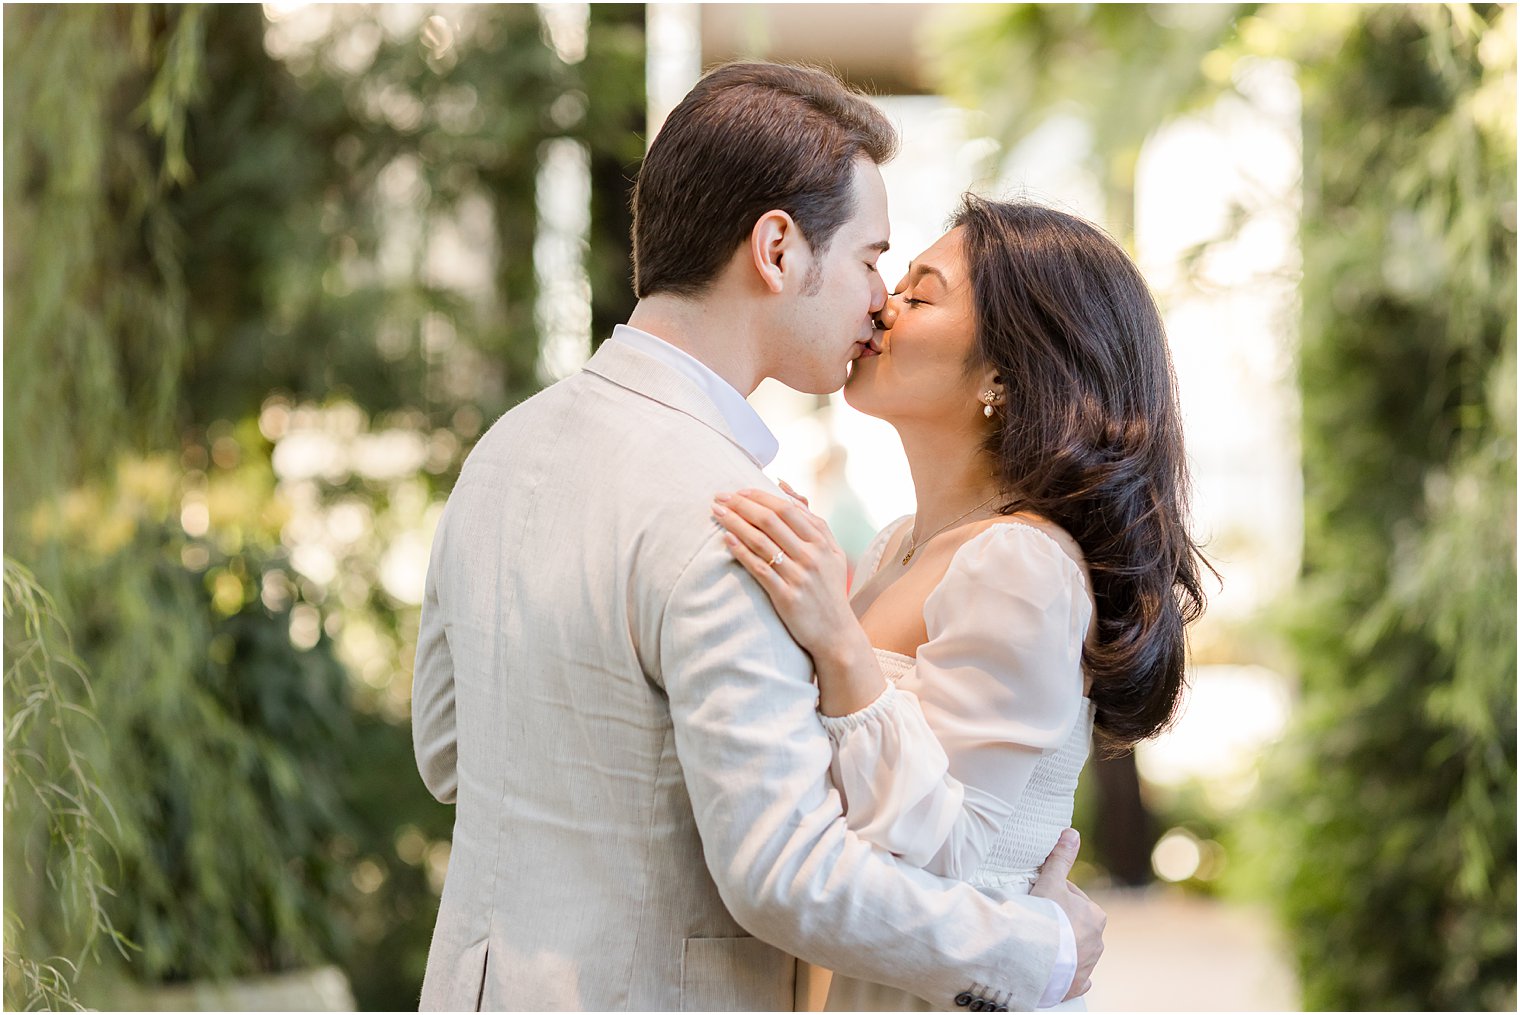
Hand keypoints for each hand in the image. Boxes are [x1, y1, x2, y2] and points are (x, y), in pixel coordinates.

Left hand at [711, 487, 853, 659]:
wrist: (836, 633)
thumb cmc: (829, 588)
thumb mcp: (832, 551)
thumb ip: (811, 519)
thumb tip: (784, 487)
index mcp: (822, 542)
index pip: (787, 509)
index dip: (760, 497)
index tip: (739, 491)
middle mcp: (812, 556)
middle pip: (772, 521)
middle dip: (742, 505)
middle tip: (721, 497)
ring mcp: (799, 576)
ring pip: (762, 542)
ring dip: (736, 524)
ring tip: (717, 513)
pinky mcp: (787, 596)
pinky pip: (759, 568)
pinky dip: (741, 552)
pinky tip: (727, 540)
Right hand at [1031, 828, 1104, 1000]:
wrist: (1037, 956)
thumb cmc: (1046, 916)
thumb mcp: (1052, 882)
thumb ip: (1061, 858)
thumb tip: (1071, 833)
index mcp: (1096, 916)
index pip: (1073, 899)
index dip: (1054, 896)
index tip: (1039, 898)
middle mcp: (1098, 941)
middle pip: (1074, 925)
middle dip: (1059, 922)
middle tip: (1037, 920)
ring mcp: (1088, 965)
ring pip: (1075, 950)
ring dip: (1061, 946)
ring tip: (1040, 943)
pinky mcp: (1077, 984)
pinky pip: (1075, 977)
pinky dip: (1068, 974)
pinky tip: (1058, 971)